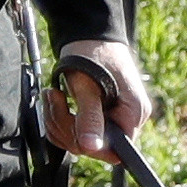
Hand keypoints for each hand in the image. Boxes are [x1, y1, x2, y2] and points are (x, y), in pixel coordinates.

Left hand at [47, 39, 159, 160]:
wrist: (89, 36)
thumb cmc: (92, 54)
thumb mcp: (88, 87)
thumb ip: (90, 118)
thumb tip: (90, 148)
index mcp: (134, 113)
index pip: (115, 150)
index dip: (90, 145)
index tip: (71, 124)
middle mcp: (128, 120)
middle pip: (93, 148)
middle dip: (66, 128)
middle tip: (54, 100)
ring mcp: (113, 119)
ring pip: (78, 142)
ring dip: (58, 122)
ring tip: (52, 96)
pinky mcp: (98, 117)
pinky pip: (73, 133)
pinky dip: (58, 120)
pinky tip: (55, 100)